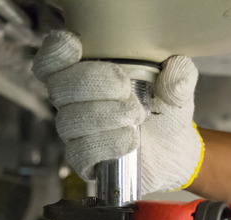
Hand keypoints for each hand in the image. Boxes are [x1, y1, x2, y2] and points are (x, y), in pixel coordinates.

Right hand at [32, 30, 203, 194]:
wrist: (175, 151)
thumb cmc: (166, 112)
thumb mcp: (177, 87)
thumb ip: (179, 73)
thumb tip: (174, 74)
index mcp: (86, 74)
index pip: (51, 63)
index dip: (55, 54)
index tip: (77, 47)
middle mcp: (74, 103)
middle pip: (59, 87)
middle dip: (94, 84)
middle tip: (127, 91)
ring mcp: (76, 133)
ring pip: (69, 120)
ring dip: (105, 115)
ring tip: (137, 117)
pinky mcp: (84, 161)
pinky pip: (80, 152)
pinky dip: (107, 143)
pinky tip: (130, 140)